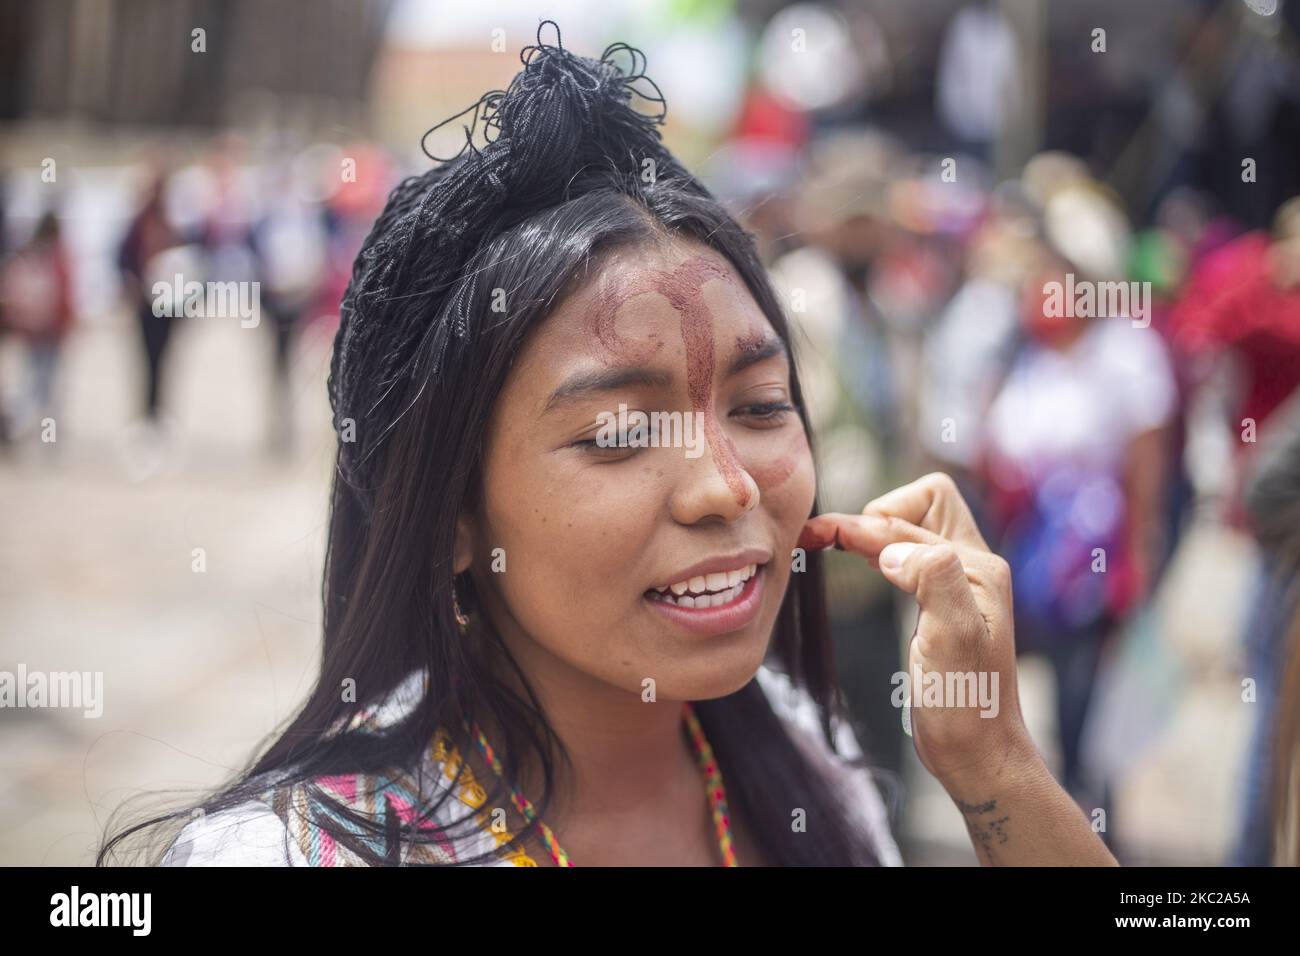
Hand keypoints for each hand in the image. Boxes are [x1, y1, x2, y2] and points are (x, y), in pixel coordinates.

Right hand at [798, 472, 1036, 788]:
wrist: (978, 754)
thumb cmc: (966, 702)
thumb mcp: (954, 636)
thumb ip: (932, 578)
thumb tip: (892, 551)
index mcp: (978, 567)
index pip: (911, 519)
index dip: (863, 524)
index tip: (817, 536)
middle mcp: (971, 568)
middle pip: (919, 505)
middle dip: (871, 514)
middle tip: (824, 537)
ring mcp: (955, 586)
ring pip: (911, 528)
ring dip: (872, 530)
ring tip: (828, 542)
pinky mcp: (938, 605)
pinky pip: (908, 557)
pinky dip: (878, 552)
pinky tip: (862, 566)